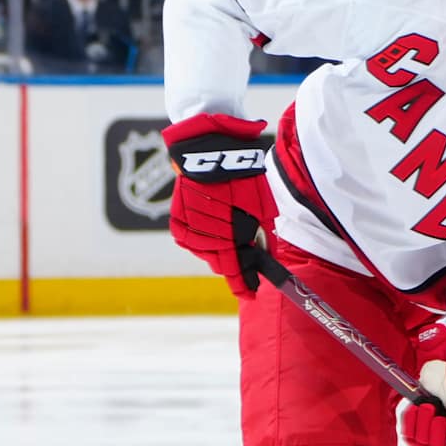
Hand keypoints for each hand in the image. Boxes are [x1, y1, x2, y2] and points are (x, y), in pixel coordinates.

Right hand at [164, 112, 274, 296]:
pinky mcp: (176, 221)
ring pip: (206, 253)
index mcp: (229, 235)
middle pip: (221, 264)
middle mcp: (205, 236)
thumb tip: (269, 258)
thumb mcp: (262, 207)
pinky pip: (191, 241)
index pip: (234, 270)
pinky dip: (203, 238)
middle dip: (235, 262)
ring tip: (229, 229)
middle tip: (247, 251)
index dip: (243, 285)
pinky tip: (212, 227)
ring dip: (219, 249)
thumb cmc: (241, 177)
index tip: (251, 294)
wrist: (210, 151)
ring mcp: (188, 229)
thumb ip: (265, 237)